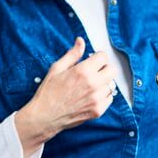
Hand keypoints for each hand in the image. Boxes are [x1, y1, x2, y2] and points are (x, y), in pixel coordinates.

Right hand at [15, 37, 116, 157]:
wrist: (45, 117)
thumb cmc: (49, 92)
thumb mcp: (57, 68)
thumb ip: (72, 54)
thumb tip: (80, 41)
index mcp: (83, 71)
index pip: (103, 57)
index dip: (98, 57)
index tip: (93, 61)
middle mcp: (93, 84)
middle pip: (112, 70)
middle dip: (104, 68)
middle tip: (94, 72)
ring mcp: (97, 99)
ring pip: (111, 85)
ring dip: (103, 83)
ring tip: (90, 86)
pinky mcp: (98, 110)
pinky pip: (109, 98)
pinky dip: (103, 96)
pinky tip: (91, 96)